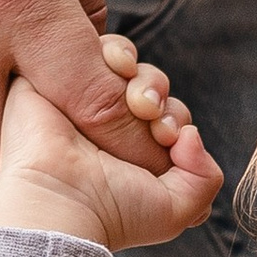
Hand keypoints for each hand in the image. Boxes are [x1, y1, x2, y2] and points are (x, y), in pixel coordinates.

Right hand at [0, 41, 222, 249]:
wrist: (61, 200)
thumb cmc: (115, 212)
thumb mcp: (178, 209)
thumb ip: (205, 176)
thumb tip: (192, 134)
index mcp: (130, 153)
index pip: (164, 115)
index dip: (175, 119)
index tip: (170, 140)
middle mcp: (103, 126)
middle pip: (148, 85)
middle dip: (160, 96)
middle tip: (156, 125)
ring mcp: (76, 99)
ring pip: (123, 64)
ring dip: (142, 78)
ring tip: (136, 103)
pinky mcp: (51, 76)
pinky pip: (92, 44)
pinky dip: (115, 52)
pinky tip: (117, 72)